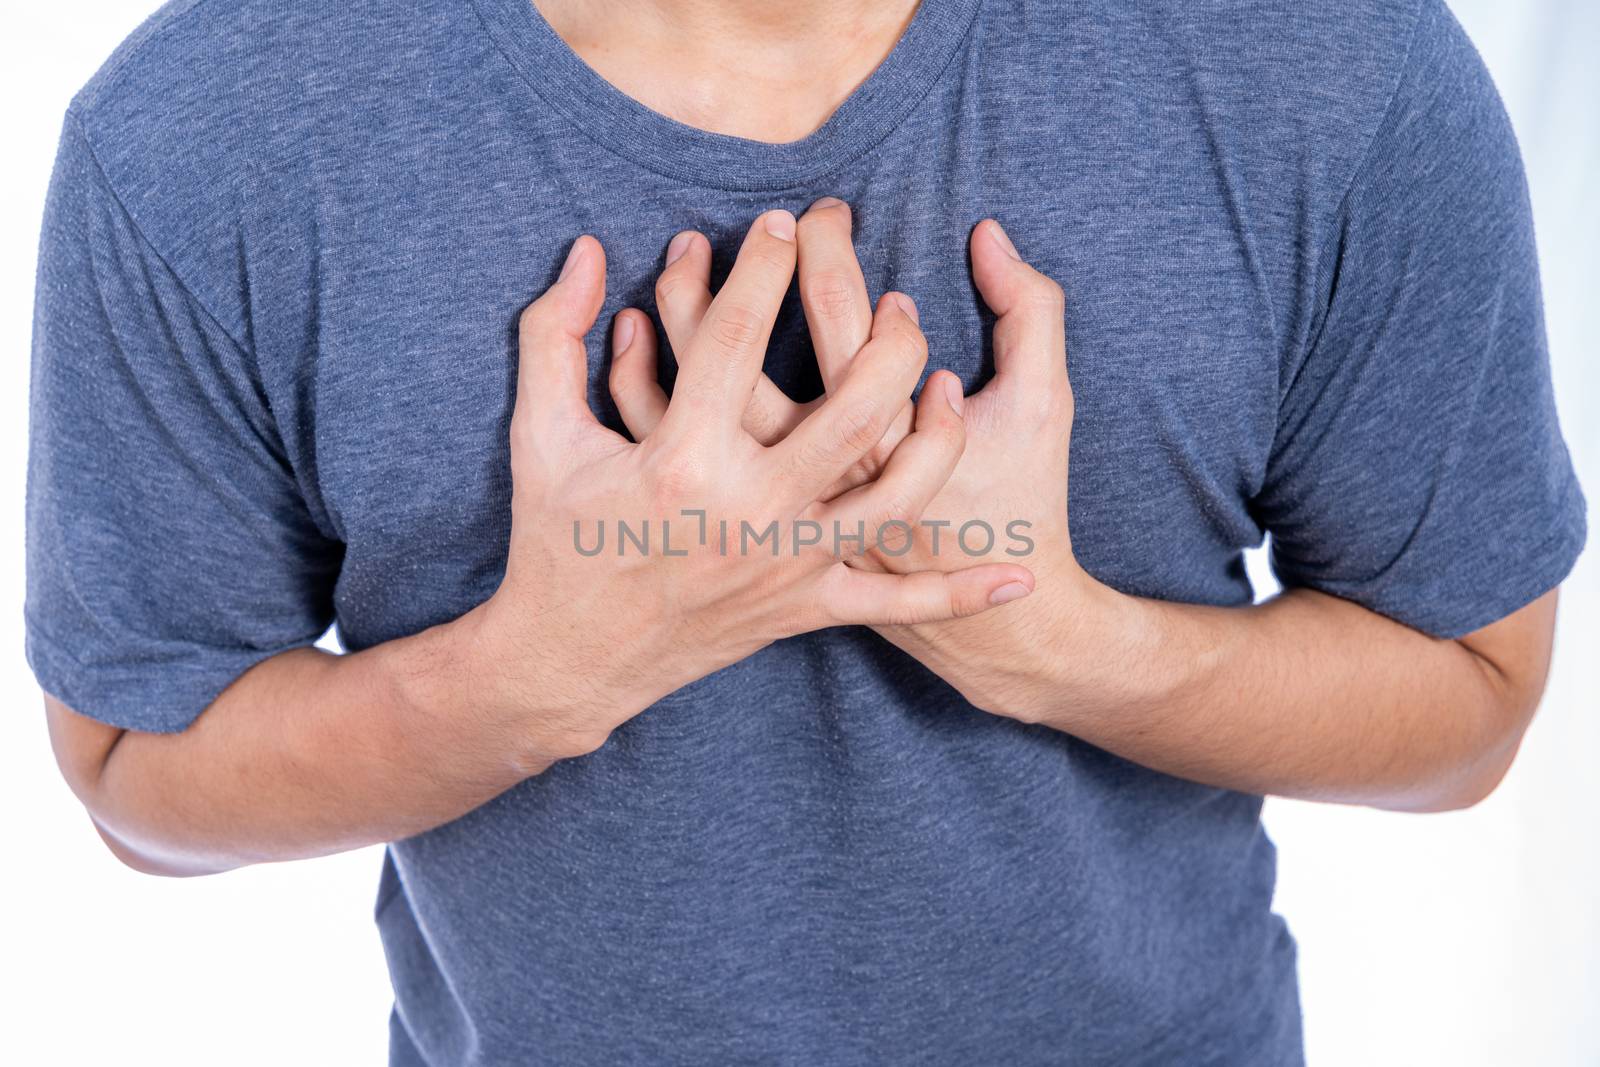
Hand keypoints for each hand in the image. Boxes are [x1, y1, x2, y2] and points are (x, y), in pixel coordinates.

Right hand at [470, 211, 1035, 763]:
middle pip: (849, 408)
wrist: (572, 662)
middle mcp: (746, 510)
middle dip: (885, 339)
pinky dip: (957, 592)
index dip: (761, 269)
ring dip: (934, 435)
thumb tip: (586, 249)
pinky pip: (894, 601)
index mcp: (679, 459)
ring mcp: (784, 563)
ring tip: (944, 381)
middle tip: (896, 296)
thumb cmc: (552, 543)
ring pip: (893, 495)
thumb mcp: (539, 435)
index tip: (786, 222)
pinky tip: (1014, 577)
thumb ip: (552, 335)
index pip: (733, 337)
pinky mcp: (803, 607)